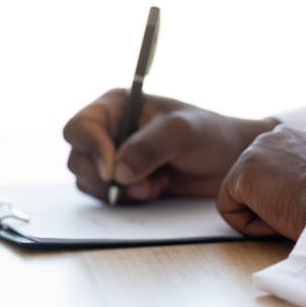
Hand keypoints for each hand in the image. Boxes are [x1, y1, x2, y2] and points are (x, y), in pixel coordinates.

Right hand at [63, 89, 278, 201]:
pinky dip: (126, 199)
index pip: (79, 128)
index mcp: (114, 107)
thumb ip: (149, 146)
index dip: (91, 150)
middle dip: (107, 177)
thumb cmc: (209, 135)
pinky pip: (103, 197)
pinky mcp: (119, 182)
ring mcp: (110, 158)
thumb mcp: (182, 132)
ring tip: (154, 184)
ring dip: (119, 191)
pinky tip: (155, 189)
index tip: (114, 170)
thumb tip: (118, 172)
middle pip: (77, 159)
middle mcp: (106, 131)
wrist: (228, 162)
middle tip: (143, 181)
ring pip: (87, 181)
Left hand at [217, 125, 305, 239]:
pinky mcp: (241, 173)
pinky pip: (230, 208)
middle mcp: (279, 135)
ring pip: (245, 194)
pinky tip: (274, 224)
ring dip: (263, 213)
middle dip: (273, 200)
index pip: (282, 164)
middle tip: (298, 213)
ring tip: (290, 217)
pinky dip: (248, 225)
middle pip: (260, 177)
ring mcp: (257, 151)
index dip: (290, 191)